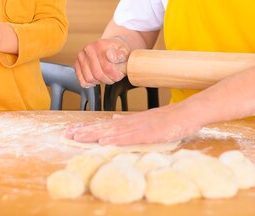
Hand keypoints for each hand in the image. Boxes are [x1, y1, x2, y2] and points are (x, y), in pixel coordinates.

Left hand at [64, 102, 201, 144]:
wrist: (188, 113)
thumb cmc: (169, 119)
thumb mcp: (146, 120)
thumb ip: (129, 121)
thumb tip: (113, 120)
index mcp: (130, 121)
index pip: (105, 126)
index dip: (87, 128)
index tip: (71, 131)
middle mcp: (132, 123)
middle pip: (104, 128)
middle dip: (85, 131)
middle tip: (66, 134)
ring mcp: (141, 127)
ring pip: (114, 132)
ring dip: (95, 135)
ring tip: (79, 137)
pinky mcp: (150, 133)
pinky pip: (131, 137)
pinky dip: (117, 139)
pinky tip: (105, 142)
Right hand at [74, 37, 130, 86]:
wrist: (110, 47)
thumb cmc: (117, 51)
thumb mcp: (124, 51)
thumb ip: (120, 55)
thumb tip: (110, 56)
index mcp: (100, 45)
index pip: (107, 68)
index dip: (115, 75)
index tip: (120, 75)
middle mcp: (88, 49)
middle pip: (98, 74)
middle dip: (108, 79)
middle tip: (113, 77)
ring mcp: (81, 56)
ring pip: (89, 78)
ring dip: (99, 81)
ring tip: (106, 76)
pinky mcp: (77, 64)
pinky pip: (82, 80)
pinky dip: (90, 83)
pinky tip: (97, 79)